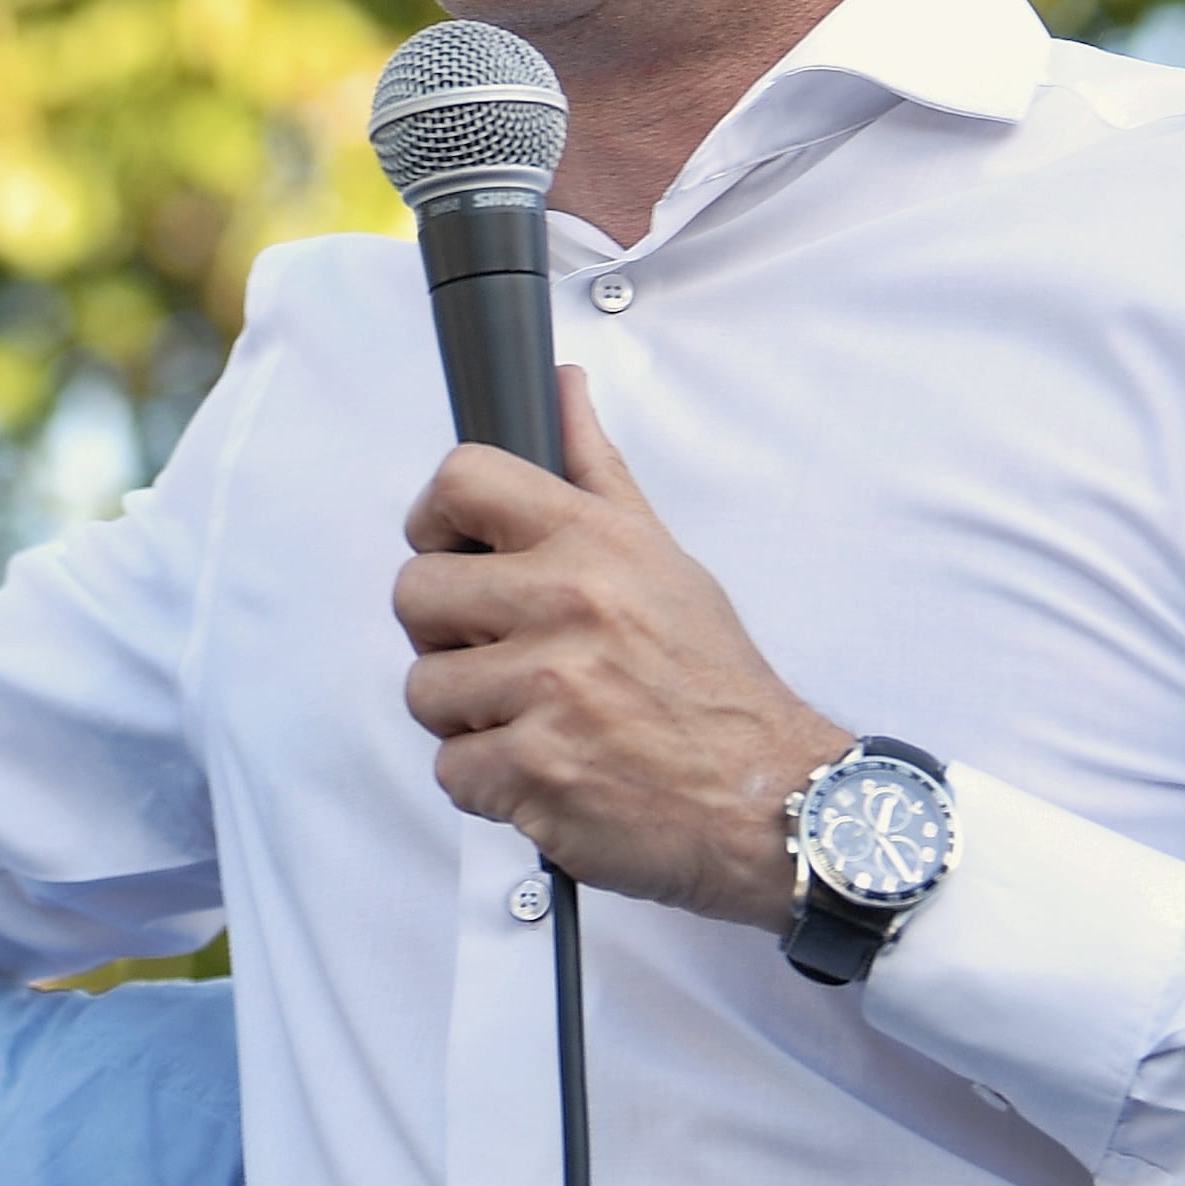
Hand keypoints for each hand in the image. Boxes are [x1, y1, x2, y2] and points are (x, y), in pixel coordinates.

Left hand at [393, 369, 849, 932]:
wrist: (771, 798)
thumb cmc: (714, 684)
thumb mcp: (663, 559)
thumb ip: (596, 473)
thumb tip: (563, 387)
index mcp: (594, 543)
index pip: (460, 481)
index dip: (436, 522)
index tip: (456, 554)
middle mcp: (569, 605)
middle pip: (414, 593)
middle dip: (444, 635)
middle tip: (500, 657)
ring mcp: (549, 690)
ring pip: (423, 690)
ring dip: (466, 718)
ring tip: (535, 720)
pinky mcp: (535, 770)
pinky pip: (449, 769)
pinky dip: (489, 784)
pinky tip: (548, 770)